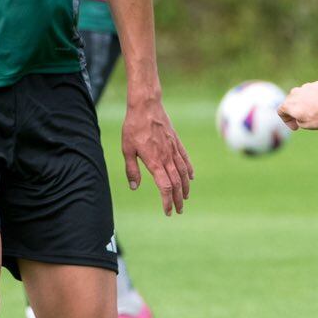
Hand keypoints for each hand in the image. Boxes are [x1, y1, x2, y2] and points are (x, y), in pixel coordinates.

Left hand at [123, 95, 192, 215]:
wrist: (146, 106)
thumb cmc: (133, 127)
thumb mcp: (127, 149)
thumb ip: (132, 169)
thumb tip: (134, 187)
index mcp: (154, 162)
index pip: (165, 187)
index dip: (167, 201)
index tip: (167, 212)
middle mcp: (167, 158)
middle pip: (177, 183)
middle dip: (178, 199)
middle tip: (179, 210)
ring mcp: (174, 150)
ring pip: (183, 173)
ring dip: (185, 187)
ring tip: (185, 197)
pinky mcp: (176, 142)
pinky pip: (186, 159)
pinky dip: (189, 170)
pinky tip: (191, 177)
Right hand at [277, 82, 317, 131]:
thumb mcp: (306, 125)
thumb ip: (298, 121)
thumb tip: (300, 117)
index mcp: (288, 104)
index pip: (281, 112)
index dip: (286, 121)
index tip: (296, 126)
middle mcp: (293, 93)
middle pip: (290, 103)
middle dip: (295, 111)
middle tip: (302, 119)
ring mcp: (304, 87)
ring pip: (301, 96)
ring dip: (304, 103)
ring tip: (314, 111)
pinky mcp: (315, 84)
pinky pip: (311, 92)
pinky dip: (313, 98)